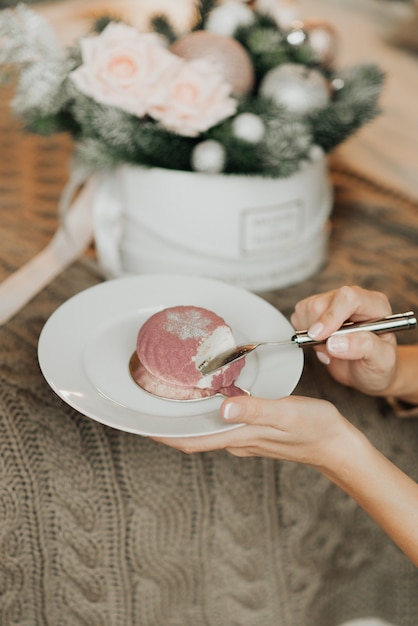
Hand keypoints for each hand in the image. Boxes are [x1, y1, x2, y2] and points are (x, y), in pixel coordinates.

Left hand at [153, 394, 359, 472]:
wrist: (337, 445)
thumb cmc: (315, 429)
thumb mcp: (286, 414)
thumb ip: (255, 410)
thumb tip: (223, 409)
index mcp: (240, 436)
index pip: (191, 440)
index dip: (164, 434)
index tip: (140, 424)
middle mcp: (237, 440)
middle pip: (194, 436)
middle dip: (169, 424)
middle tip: (149, 403)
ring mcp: (245, 437)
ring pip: (207, 430)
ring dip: (187, 418)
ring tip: (171, 398)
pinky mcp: (255, 431)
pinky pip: (222, 424)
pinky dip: (208, 414)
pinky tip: (210, 398)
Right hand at [291, 285, 396, 395]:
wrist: (366, 373)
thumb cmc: (378, 365)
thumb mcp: (381, 360)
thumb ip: (363, 347)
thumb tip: (334, 342)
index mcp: (374, 304)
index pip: (347, 298)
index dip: (331, 316)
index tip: (321, 337)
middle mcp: (352, 299)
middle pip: (321, 304)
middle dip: (320, 331)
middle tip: (331, 351)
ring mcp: (333, 304)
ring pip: (307, 309)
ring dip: (312, 336)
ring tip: (330, 350)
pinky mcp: (316, 312)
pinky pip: (298, 317)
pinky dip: (304, 336)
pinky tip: (322, 345)